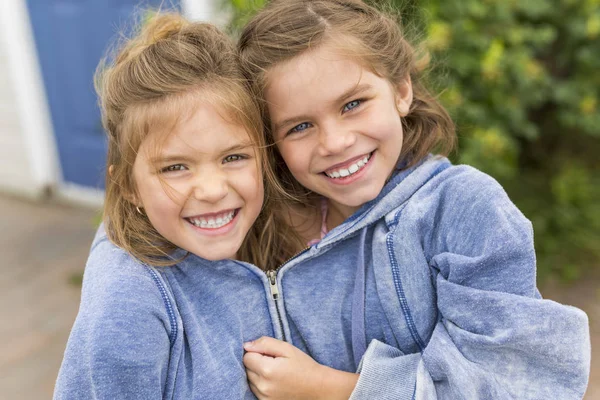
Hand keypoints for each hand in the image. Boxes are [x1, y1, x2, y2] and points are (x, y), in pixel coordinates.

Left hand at [243, 336, 357, 399]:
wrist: (317, 387)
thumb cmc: (303, 365)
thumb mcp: (286, 348)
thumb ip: (265, 343)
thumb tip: (246, 345)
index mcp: (267, 370)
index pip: (247, 357)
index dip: (257, 352)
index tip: (270, 354)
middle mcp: (263, 386)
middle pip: (246, 369)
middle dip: (256, 362)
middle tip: (274, 362)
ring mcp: (264, 397)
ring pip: (249, 380)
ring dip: (257, 374)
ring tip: (275, 372)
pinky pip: (255, 389)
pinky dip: (261, 384)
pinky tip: (274, 381)